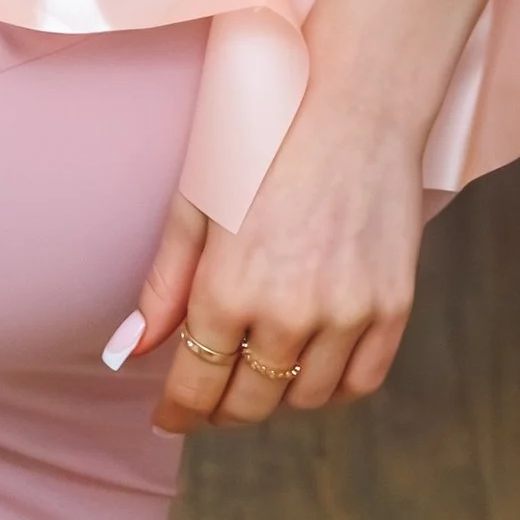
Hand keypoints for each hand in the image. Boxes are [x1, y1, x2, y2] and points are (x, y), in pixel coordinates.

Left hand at [112, 83, 424, 432]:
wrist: (356, 102)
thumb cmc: (265, 138)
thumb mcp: (198, 198)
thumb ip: (164, 283)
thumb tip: (127, 352)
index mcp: (228, 286)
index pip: (196, 387)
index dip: (179, 412)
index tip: (171, 417)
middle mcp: (287, 312)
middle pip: (249, 404)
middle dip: (222, 407)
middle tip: (213, 394)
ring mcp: (346, 314)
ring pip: (304, 400)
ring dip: (276, 396)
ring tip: (261, 367)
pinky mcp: (392, 308)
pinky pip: (360, 384)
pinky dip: (333, 388)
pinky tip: (312, 364)